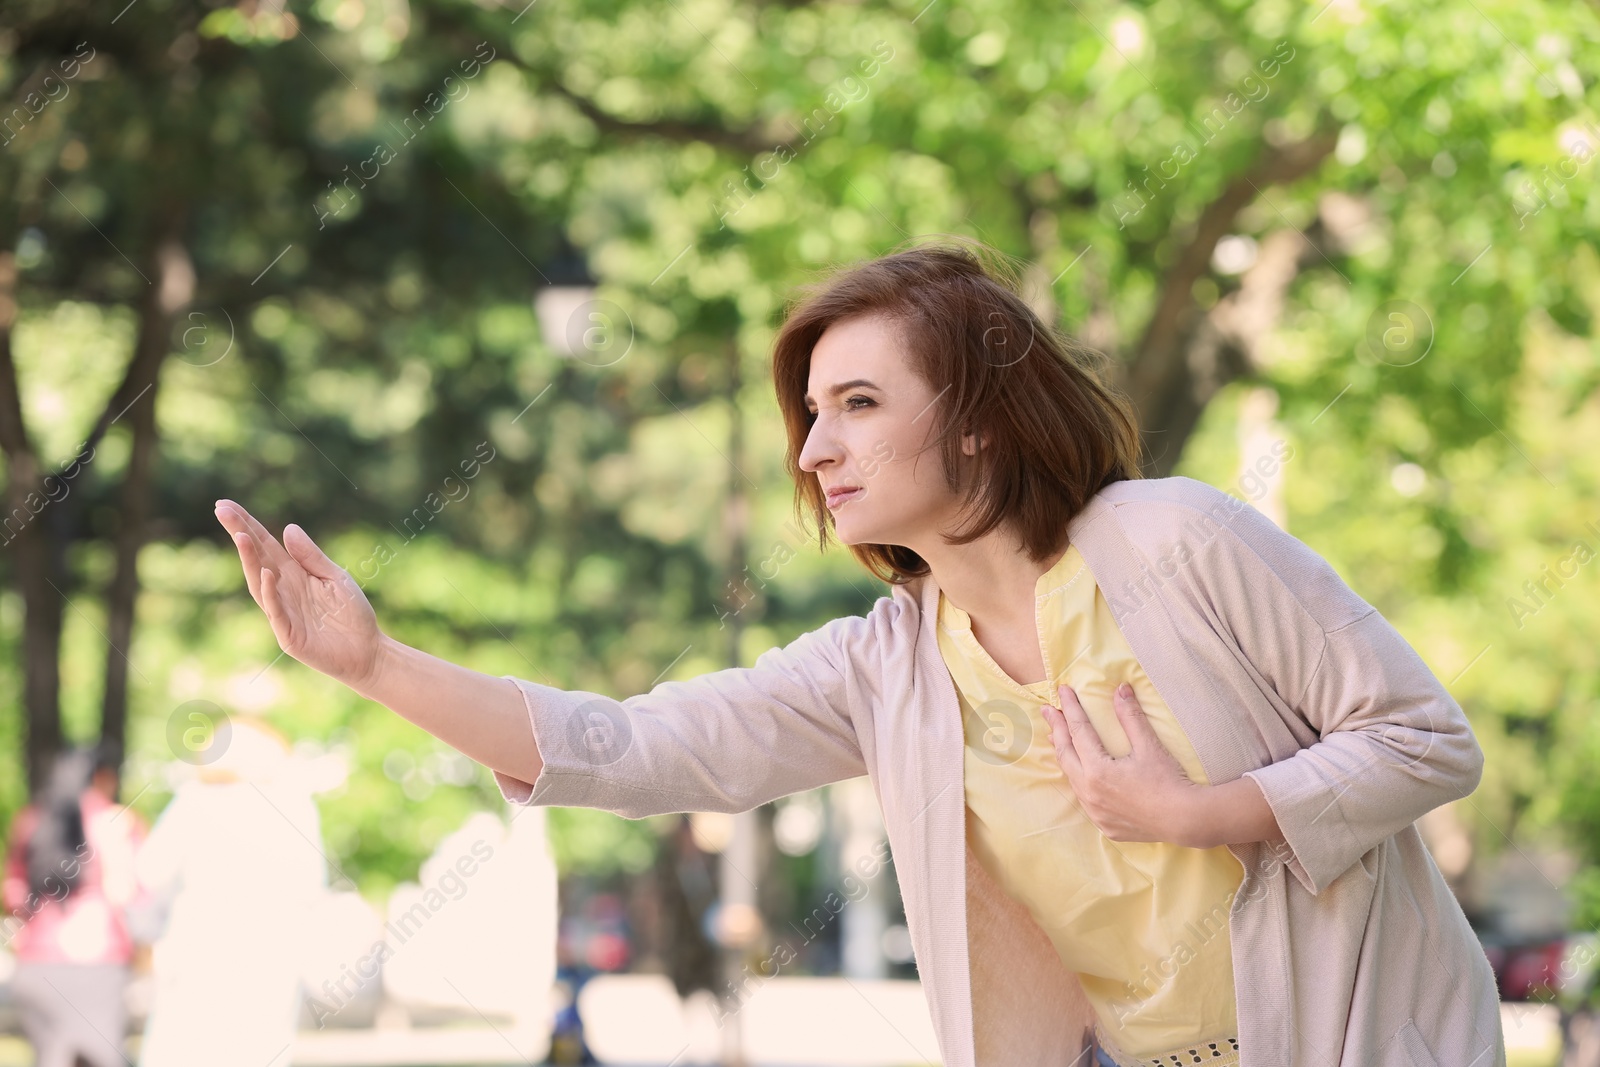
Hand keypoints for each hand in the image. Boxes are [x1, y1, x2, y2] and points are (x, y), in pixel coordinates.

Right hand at [214, 499, 383, 690]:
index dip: (247, 525)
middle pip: (257, 559)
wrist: (368, 652)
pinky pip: (276, 612)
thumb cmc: (352, 615)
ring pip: (259, 584)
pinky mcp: (289, 635)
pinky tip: (266, 573)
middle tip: (221, 510)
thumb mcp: (335, 577)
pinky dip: (270, 593)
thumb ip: (312, 557)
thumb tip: (288, 528)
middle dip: (240, 534)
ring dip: (249, 560)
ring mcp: (283, 613)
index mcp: (294, 574)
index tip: (226, 504)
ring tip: (241, 536)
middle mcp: (283, 591)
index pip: (266, 545)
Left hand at [1042, 682, 1199, 844]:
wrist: (1185, 820)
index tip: (1063, 691)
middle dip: (1056, 729)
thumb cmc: (1168, 781)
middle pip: (1065, 753)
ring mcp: (1095, 811)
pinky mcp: (1104, 824)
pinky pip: (1084, 798)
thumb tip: (1120, 689)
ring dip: (1065, 755)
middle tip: (1048, 710)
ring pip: (1071, 777)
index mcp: (1097, 770)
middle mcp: (1089, 792)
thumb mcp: (1149, 746)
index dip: (1070, 709)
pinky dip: (1078, 780)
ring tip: (1056, 738)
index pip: (1078, 730)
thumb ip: (1131, 717)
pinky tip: (1080, 774)